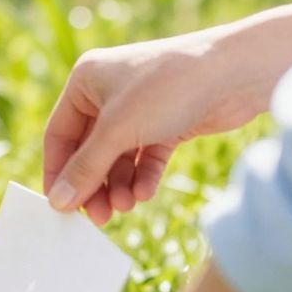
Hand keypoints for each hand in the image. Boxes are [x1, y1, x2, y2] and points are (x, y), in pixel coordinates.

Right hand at [45, 26, 260, 224]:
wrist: (233, 73)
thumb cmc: (167, 87)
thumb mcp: (118, 130)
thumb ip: (86, 167)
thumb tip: (57, 201)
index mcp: (86, 80)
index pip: (60, 134)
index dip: (58, 172)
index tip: (61, 207)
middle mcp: (109, 92)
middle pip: (90, 149)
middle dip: (95, 183)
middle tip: (99, 217)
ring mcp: (139, 108)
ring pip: (119, 157)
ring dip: (119, 184)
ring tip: (127, 205)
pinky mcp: (167, 122)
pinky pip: (146, 157)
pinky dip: (143, 176)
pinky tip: (145, 193)